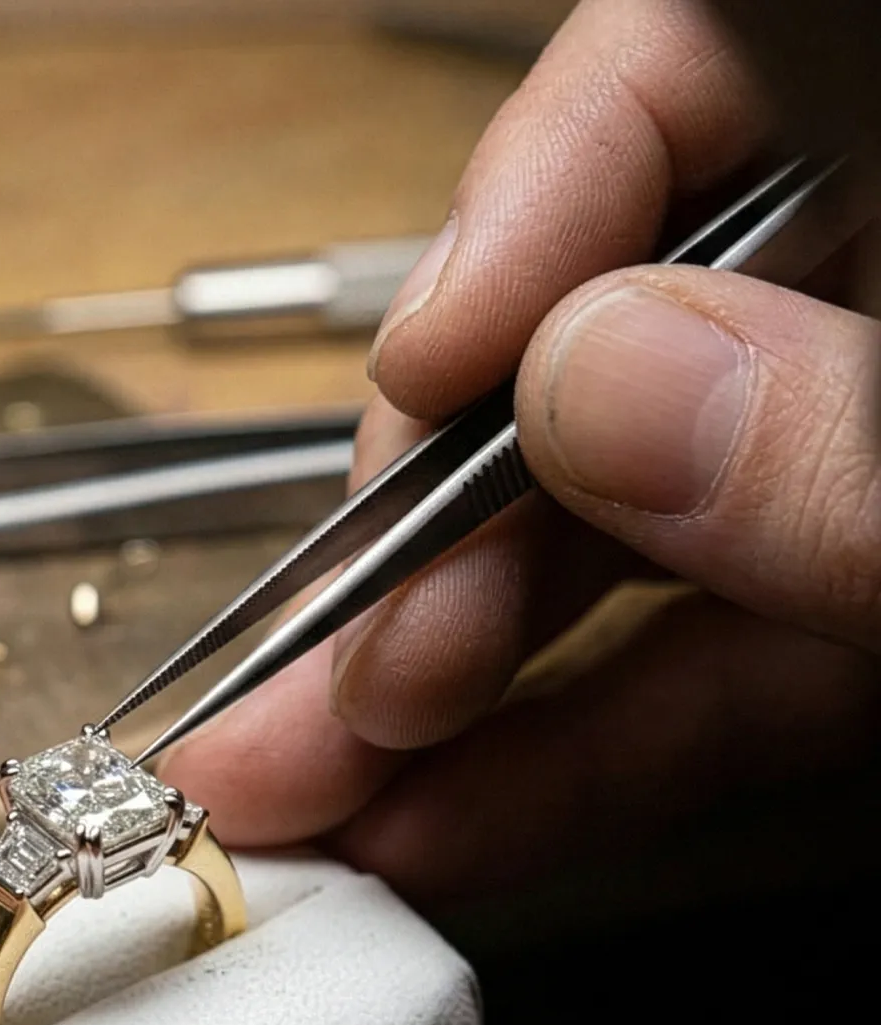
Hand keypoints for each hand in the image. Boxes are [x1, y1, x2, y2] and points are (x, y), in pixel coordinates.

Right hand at [164, 0, 880, 906]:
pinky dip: (568, 767)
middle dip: (430, 534)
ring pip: (616, 552)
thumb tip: (599, 384)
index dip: (531, 204)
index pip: (692, 82)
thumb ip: (851, 445)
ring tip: (311, 789)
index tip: (427, 356)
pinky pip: (698, 683)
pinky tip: (442, 829)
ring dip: (448, 689)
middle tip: (323, 673)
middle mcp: (858, 327)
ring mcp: (834, 484)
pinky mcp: (850, 638)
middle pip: (593, 362)